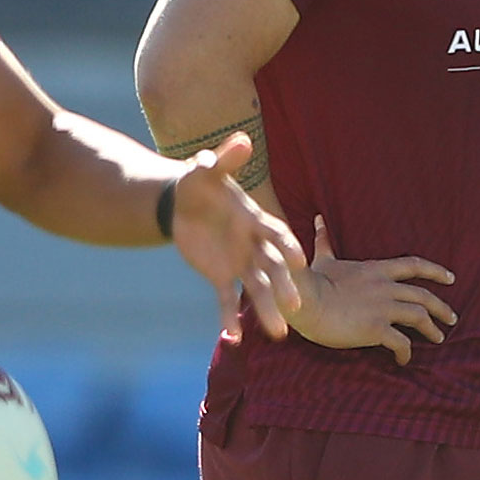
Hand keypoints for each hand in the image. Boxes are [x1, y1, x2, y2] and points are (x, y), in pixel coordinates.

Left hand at [169, 135, 305, 341]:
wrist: (179, 204)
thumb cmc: (198, 182)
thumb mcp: (206, 169)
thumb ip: (223, 159)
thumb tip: (243, 140)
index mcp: (253, 219)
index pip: (276, 234)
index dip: (287, 246)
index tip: (300, 261)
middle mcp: (253, 244)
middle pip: (272, 268)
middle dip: (284, 286)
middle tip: (297, 306)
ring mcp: (240, 262)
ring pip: (256, 289)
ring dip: (266, 310)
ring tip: (278, 334)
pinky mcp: (222, 276)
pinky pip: (227, 299)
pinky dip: (229, 319)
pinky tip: (232, 340)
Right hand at [289, 217, 457, 366]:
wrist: (304, 300)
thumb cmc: (311, 281)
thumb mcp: (323, 259)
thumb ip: (325, 241)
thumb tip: (318, 220)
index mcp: (376, 270)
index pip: (414, 265)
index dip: (436, 271)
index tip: (451, 279)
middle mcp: (385, 287)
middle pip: (424, 296)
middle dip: (442, 308)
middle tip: (452, 319)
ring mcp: (383, 308)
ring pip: (420, 317)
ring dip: (432, 329)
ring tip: (438, 338)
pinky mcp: (376, 329)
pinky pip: (401, 342)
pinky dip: (406, 352)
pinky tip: (404, 359)